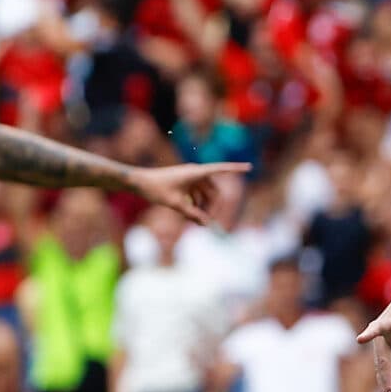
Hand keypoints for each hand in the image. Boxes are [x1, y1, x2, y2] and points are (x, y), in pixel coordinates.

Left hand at [129, 161, 247, 224]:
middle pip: (214, 191)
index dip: (236, 168)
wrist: (139, 182)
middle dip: (213, 206)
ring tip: (195, 222)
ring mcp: (191, 178)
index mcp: (196, 172)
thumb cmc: (156, 189)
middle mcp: (196, 173)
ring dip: (204, 208)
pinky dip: (196, 205)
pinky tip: (190, 216)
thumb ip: (192, 214)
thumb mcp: (176, 204)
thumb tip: (207, 224)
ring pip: (206, 195)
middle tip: (207, 223)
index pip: (221, 168)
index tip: (250, 167)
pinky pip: (197, 195)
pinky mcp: (185, 183)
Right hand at [357, 279, 390, 391]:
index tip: (360, 339)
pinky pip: (384, 365)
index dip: (370, 333)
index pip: (379, 327)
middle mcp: (382, 330)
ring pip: (381, 364)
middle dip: (386, 378)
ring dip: (385, 382)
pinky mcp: (385, 345)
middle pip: (382, 358)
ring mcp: (382, 339)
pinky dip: (386, 379)